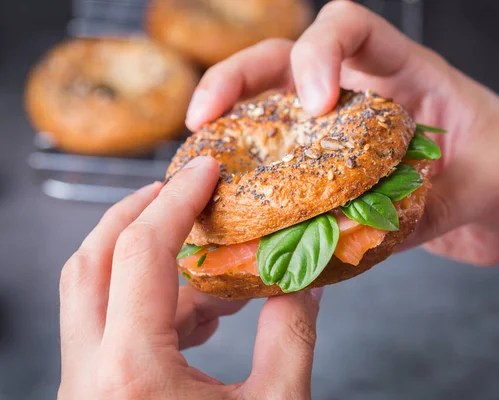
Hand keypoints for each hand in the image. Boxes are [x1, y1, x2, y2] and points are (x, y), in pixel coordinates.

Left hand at [59, 156, 321, 398]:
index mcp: (132, 372)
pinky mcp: (96, 397)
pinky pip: (109, 333)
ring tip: (207, 258)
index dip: (178, 199)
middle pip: (90, 264)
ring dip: (146, 264)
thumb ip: (292, 338)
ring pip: (93, 297)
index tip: (206, 170)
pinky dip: (152, 307)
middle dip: (134, 213)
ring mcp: (84, 388)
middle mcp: (90, 376)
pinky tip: (202, 314)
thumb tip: (304, 281)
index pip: (142, 254)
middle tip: (174, 189)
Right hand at [185, 0, 498, 283]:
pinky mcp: (347, 179)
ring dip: (236, 130)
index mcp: (409, 73)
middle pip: (286, 62)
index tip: (313, 103)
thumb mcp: (487, 183)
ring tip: (203, 159)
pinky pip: (295, 173)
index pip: (348, 27)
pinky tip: (244, 212)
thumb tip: (357, 235)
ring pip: (277, 115)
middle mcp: (369, 96)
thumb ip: (426, 204)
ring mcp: (350, 138)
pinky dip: (265, 188)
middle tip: (205, 119)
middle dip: (238, 80)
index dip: (318, 51)